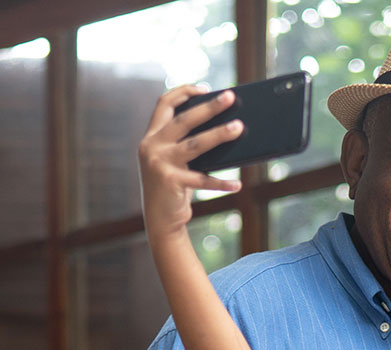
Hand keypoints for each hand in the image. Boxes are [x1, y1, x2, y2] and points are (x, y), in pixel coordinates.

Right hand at [138, 85, 242, 237]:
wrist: (159, 219)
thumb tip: (224, 126)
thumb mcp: (175, 160)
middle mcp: (151, 147)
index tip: (205, 88)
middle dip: (208, 107)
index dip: (183, 92)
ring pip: (195, 144)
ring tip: (239, 127)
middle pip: (183, 120)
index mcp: (152, 137)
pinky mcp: (170, 182)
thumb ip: (187, 143)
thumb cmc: (173, 185)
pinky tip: (237, 184)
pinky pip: (202, 180)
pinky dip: (221, 182)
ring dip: (219, 134)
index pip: (163, 104)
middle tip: (230, 97)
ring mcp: (159, 164)